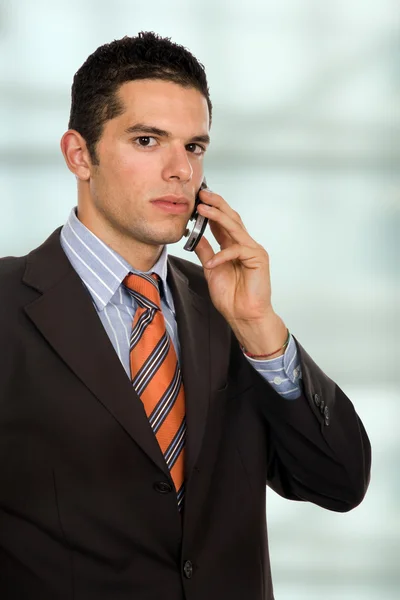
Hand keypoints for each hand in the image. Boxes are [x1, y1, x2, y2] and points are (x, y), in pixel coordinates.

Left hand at [194, 188, 273, 325]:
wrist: (243, 316)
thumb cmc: (231, 297)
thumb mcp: (211, 269)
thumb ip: (204, 251)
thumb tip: (193, 236)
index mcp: (234, 246)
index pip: (222, 223)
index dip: (211, 210)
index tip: (197, 199)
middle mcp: (245, 245)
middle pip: (231, 218)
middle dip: (216, 204)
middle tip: (202, 194)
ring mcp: (253, 250)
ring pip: (235, 227)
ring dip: (218, 216)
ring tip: (202, 209)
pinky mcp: (258, 259)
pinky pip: (237, 250)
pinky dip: (222, 255)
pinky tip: (211, 262)